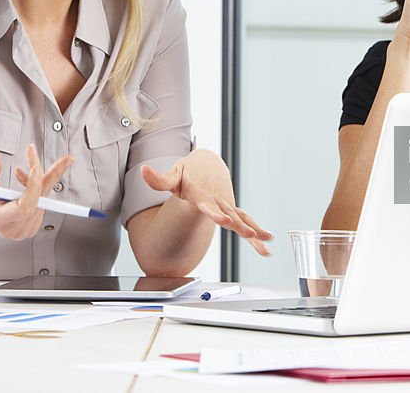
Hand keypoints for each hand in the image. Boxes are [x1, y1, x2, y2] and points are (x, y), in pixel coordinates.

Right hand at [0, 144, 72, 240]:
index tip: (35, 167)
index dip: (33, 187)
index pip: (24, 208)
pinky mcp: (31, 225)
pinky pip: (42, 202)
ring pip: (43, 199)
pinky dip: (38, 186)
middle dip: (50, 176)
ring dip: (40, 178)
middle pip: (40, 202)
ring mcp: (23, 229)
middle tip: (67, 159)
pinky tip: (24, 178)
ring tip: (28, 161)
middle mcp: (12, 228)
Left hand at [140, 149, 273, 255]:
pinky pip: (246, 220)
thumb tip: (143, 171)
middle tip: (250, 234)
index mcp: (202, 193)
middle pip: (229, 214)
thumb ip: (159, 179)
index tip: (221, 218)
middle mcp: (218, 199)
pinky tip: (266, 247)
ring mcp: (227, 204)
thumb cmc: (189, 172)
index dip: (214, 211)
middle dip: (239, 225)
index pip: (207, 204)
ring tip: (266, 240)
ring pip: (241, 218)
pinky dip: (257, 232)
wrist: (208, 163)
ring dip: (254, 229)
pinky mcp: (232, 208)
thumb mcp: (173, 175)